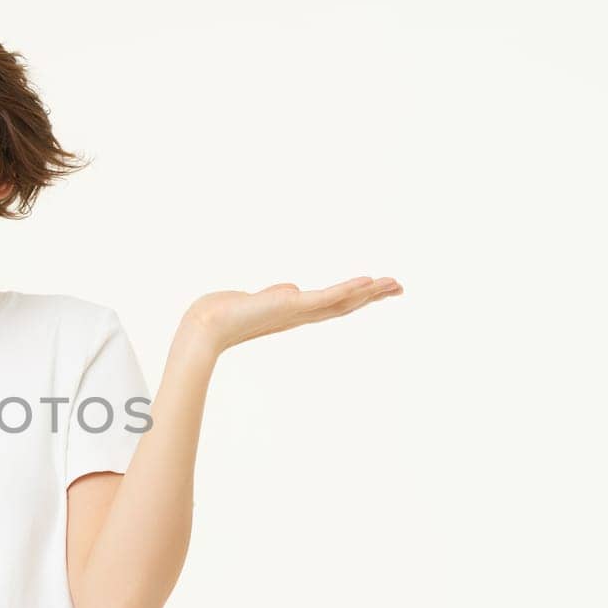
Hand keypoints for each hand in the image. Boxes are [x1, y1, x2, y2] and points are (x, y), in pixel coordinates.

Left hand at [182, 275, 402, 353]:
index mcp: (296, 312)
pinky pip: (325, 297)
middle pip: (345, 304)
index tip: (379, 289)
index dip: (358, 297)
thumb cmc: (226, 313)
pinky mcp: (290, 305)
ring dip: (368, 292)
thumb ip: (279, 294)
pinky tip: (366, 282)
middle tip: (400, 287)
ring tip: (393, 283)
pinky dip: (346, 289)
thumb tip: (292, 288)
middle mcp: (301, 314)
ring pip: (341, 301)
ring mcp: (298, 311)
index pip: (334, 304)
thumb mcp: (260, 299)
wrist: (207, 325)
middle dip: (373, 295)